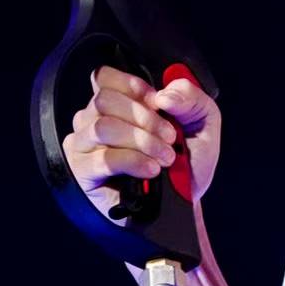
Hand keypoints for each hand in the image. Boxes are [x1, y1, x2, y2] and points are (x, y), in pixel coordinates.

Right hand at [64, 62, 221, 216]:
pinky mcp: (82, 173)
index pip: (104, 77)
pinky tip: (151, 170)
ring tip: (165, 158)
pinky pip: (103, 158)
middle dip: (145, 118)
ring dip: (141, 140)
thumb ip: (192, 101)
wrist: (182, 208)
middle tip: (170, 139)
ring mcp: (84, 146)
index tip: (158, 104)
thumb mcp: (202, 127)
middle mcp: (93, 121)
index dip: (132, 85)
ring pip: (103, 126)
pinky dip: (133, 161)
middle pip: (105, 100)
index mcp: (117, 104)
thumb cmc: (186, 165)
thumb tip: (166, 94)